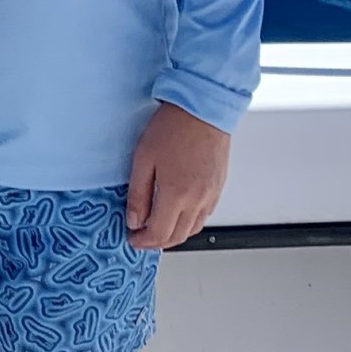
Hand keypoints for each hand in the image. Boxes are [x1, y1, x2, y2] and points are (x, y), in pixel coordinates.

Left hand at [126, 103, 230, 250]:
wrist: (204, 109)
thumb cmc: (173, 128)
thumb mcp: (143, 159)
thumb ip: (138, 194)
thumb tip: (134, 220)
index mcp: (176, 194)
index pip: (159, 234)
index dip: (143, 241)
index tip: (132, 238)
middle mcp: (197, 200)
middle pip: (177, 237)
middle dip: (157, 242)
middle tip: (141, 236)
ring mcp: (211, 194)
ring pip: (193, 229)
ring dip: (174, 234)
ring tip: (158, 226)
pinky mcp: (218, 187)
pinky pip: (205, 215)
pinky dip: (189, 222)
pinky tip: (178, 213)